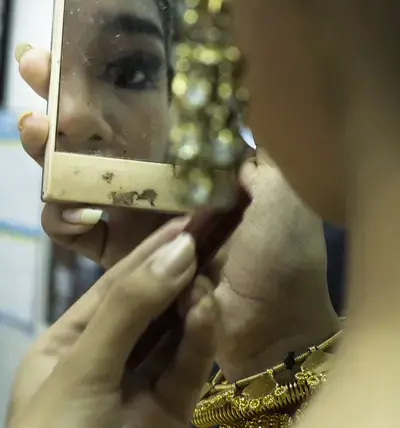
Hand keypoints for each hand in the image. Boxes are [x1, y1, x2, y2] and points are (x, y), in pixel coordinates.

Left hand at [7, 219, 216, 427]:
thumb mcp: (82, 370)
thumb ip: (129, 309)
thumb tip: (179, 249)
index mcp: (72, 340)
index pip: (117, 283)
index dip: (152, 248)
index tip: (186, 217)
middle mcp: (109, 355)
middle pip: (151, 302)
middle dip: (179, 268)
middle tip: (213, 232)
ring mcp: (142, 383)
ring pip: (175, 332)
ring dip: (193, 302)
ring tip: (211, 271)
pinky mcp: (173, 410)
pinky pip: (189, 366)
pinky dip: (201, 339)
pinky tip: (207, 311)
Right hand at [17, 45, 337, 383]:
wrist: (271, 323)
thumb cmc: (282, 254)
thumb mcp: (282, 187)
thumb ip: (255, 147)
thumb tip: (225, 110)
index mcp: (195, 160)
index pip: (146, 109)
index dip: (113, 80)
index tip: (79, 47)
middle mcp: (161, 181)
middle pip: (104, 134)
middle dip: (64, 97)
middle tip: (35, 67)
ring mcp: (137, 217)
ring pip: (79, 175)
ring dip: (50, 149)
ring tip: (37, 129)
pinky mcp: (120, 255)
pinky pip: (76, 231)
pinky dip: (61, 216)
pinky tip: (68, 207)